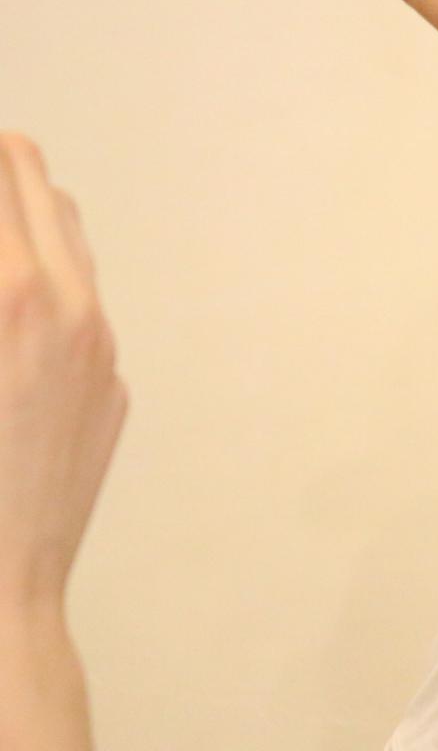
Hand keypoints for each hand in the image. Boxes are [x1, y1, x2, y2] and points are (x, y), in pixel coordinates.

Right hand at [0, 135, 127, 616]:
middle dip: (2, 166)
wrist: (2, 583)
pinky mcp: (113, 390)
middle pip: (36, 190)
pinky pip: (86, 305)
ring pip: (73, 244)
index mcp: (10, 298)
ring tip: (6, 194)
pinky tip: (22, 289)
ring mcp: (102, 352)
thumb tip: (1, 252)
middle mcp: (70, 313)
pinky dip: (53, 276)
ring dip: (32, 211)